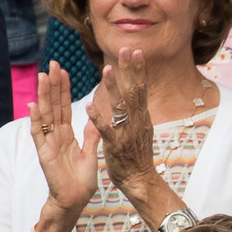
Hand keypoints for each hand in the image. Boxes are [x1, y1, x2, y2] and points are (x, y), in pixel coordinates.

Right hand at [28, 60, 99, 231]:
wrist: (74, 201)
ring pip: (45, 115)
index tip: (64, 71)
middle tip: (52, 64)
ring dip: (43, 96)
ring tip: (42, 77)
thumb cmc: (81, 182)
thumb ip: (91, 137)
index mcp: (68, 136)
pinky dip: (35, 120)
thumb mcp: (90, 155)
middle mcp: (56, 136)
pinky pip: (38, 134)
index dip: (64, 90)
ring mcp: (48, 143)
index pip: (65, 107)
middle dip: (53, 85)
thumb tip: (95, 119)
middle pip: (54, 106)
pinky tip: (32, 105)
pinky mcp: (44, 154)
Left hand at [86, 48, 156, 202]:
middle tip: (128, 50)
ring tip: (106, 70)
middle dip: (131, 70)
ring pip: (120, 107)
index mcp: (141, 118)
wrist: (141, 181)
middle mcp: (137, 122)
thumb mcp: (141, 132)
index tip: (136, 51)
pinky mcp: (116, 146)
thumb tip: (138, 99)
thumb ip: (137, 114)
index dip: (139, 70)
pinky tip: (89, 106)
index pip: (141, 89)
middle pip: (134, 92)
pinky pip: (105, 130)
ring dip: (113, 88)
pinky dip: (98, 118)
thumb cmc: (138, 158)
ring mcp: (127, 133)